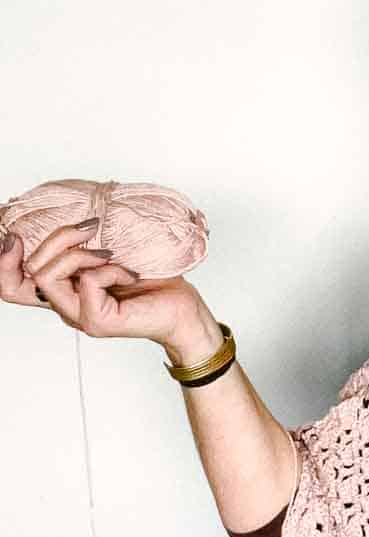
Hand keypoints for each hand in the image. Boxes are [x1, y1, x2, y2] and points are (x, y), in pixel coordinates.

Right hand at [0, 221, 205, 352]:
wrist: (183, 310)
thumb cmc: (153, 282)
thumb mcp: (111, 253)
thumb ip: (85, 244)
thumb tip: (72, 215)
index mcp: (64, 290)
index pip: (11, 285)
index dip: (3, 261)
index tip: (16, 235)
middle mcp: (65, 306)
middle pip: (27, 272)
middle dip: (54, 239)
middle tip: (89, 228)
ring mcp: (80, 316)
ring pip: (48, 276)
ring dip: (79, 253)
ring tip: (110, 253)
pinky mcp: (98, 321)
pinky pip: (88, 282)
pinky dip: (109, 269)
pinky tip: (128, 273)